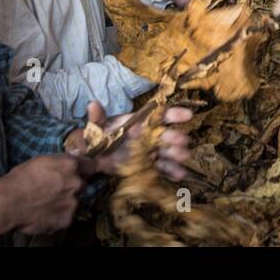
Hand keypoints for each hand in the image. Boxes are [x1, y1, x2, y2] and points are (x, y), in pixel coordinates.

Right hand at [0, 154, 85, 235]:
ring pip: (75, 201)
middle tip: (55, 190)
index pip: (91, 165)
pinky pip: (67, 216)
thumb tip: (73, 159)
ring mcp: (73, 203)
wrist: (7, 203)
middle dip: (72, 186)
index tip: (84, 172)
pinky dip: (59, 216)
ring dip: (66, 202)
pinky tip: (45, 213)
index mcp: (71, 165)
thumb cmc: (19, 179)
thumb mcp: (42, 161)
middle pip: (82, 184)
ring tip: (46, 203)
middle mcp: (76, 183)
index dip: (86, 169)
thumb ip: (61, 161)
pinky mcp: (67, 219)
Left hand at [70, 102, 192, 180]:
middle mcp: (149, 136)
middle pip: (166, 135)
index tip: (187, 115)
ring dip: (176, 154)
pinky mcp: (148, 167)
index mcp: (141, 122)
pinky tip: (179, 175)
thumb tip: (92, 104)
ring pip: (167, 153)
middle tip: (182, 141)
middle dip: (175, 137)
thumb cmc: (100, 135)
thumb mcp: (97, 125)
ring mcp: (150, 152)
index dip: (174, 114)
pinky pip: (161, 169)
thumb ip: (97, 117)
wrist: (95, 157)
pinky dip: (171, 172)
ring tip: (183, 157)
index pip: (160, 116)